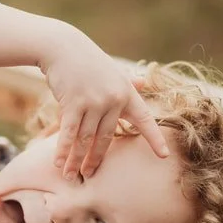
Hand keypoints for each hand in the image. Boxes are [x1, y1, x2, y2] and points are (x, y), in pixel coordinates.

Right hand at [42, 40, 169, 178]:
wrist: (63, 47)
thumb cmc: (88, 60)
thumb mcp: (112, 70)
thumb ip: (129, 81)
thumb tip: (144, 82)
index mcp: (127, 93)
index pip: (144, 119)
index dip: (154, 139)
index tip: (163, 156)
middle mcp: (113, 100)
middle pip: (105, 138)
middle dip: (95, 159)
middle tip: (89, 175)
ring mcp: (93, 102)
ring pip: (85, 139)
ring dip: (76, 160)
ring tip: (70, 175)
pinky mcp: (73, 103)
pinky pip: (68, 133)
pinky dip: (62, 150)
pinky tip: (58, 164)